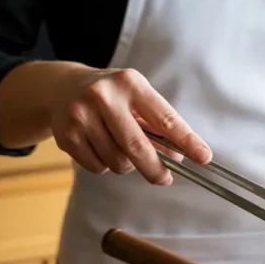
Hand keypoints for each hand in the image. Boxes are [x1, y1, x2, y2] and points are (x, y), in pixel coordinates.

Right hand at [50, 67, 211, 184]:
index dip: (187, 141)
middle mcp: (104, 97)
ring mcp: (81, 115)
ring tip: (122, 149)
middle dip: (156, 169)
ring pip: (118, 161)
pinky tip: (101, 148)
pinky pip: (97, 167)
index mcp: (130, 84)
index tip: (203, 157)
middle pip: (137, 147)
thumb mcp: (138, 99)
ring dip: (127, 165)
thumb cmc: (113, 96)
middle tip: (165, 179)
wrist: (62, 87)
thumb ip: (159, 126)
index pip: (165, 119)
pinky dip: (106, 166)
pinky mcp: (65, 135)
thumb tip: (178, 158)